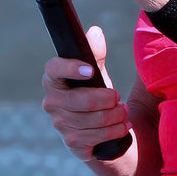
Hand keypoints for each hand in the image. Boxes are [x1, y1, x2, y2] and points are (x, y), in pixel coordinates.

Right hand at [41, 26, 130, 161]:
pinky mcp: (73, 143)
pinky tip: (123, 126)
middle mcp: (51, 102)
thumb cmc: (93, 90)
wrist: (98, 126)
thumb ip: (95, 53)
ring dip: (115, 115)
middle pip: (81, 100)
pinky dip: (114, 130)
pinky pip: (96, 137)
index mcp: (53, 79)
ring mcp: (60, 124)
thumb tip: (95, 32)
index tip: (90, 70)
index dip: (70, 68)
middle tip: (118, 96)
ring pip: (93, 120)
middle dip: (107, 99)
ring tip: (124, 111)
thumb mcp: (96, 71)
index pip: (53, 69)